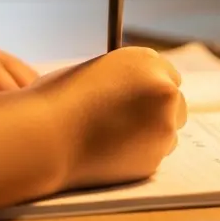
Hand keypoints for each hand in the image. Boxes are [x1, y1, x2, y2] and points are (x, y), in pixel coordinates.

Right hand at [30, 47, 186, 190]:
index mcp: (147, 61)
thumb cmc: (57, 101)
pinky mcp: (155, 159)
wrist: (44, 137)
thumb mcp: (94, 71)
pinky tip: (109, 152)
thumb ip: (123, 78)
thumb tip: (134, 89)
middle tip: (129, 121)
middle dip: (157, 112)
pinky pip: (154, 156)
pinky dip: (138, 156)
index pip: (167, 74)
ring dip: (149, 135)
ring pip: (167, 132)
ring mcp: (163, 127)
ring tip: (111, 137)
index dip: (151, 87)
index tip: (140, 98)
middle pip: (175, 103)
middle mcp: (164, 91)